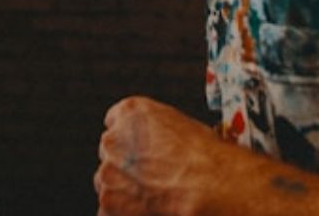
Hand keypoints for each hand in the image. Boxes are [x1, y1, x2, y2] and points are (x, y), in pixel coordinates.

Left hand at [95, 96, 226, 215]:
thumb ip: (155, 131)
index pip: (116, 122)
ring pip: (109, 182)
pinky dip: (124, 212)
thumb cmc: (203, 156)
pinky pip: (109, 209)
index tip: (140, 151)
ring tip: (154, 196)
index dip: (131, 140)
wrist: (211, 185)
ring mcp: (108, 170)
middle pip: (112, 154)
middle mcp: (113, 138)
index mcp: (130, 112)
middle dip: (127, 166)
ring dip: (124, 191)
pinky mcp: (108, 200)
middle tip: (151, 178)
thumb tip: (155, 144)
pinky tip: (148, 209)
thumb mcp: (178, 124)